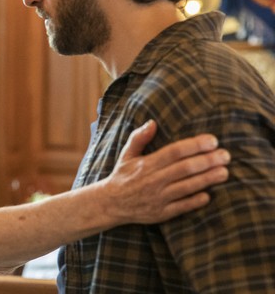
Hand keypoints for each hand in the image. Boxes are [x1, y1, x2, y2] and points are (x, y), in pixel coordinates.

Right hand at [103, 120, 229, 223]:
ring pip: (187, 187)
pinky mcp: (161, 213)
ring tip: (224, 172)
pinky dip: (196, 201)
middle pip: (185, 169)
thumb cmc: (122, 176)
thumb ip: (139, 138)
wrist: (110, 204)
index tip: (212, 140)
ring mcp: (157, 198)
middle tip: (225, 155)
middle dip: (207, 161)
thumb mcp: (126, 154)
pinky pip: (182, 207)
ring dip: (207, 179)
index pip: (174, 152)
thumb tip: (153, 122)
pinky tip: (209, 195)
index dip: (194, 145)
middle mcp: (153, 180)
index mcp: (146, 164)